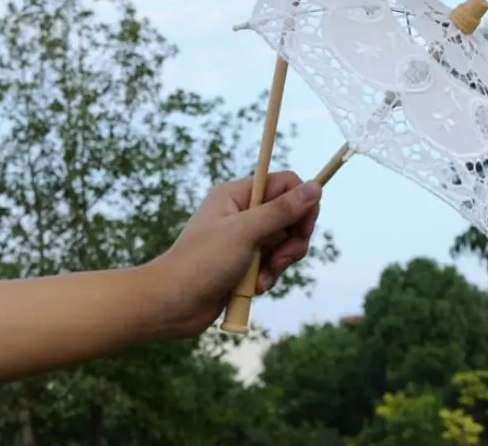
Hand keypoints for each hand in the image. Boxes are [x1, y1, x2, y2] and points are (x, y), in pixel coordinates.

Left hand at [141, 171, 321, 337]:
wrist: (172, 304)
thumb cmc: (203, 262)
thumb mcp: (246, 232)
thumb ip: (282, 210)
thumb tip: (315, 188)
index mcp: (238, 195)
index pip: (284, 184)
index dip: (301, 202)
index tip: (303, 226)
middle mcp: (242, 212)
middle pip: (289, 215)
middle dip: (291, 240)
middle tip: (281, 258)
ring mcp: (244, 238)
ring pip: (284, 242)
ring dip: (279, 262)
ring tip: (261, 278)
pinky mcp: (245, 262)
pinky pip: (272, 263)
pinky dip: (269, 275)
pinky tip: (254, 287)